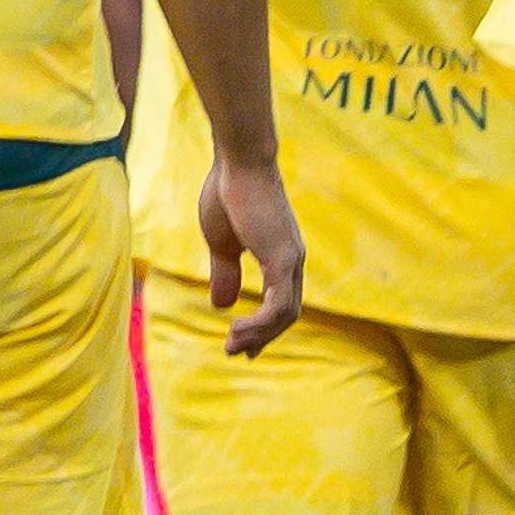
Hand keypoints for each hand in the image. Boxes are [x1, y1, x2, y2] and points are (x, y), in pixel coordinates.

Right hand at [194, 150, 306, 356]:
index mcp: (280, 255)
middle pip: (286, 313)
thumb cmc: (228, 193)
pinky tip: (237, 329)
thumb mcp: (221, 242)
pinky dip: (261, 324)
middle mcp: (292, 260)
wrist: (238, 162)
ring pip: (285, 314)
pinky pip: (279, 305)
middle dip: (261, 337)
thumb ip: (224, 273)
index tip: (244, 346)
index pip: (280, 301)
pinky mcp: (283, 259)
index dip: (263, 327)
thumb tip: (222, 305)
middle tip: (234, 352)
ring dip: (259, 335)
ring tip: (231, 344)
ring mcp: (291, 260)